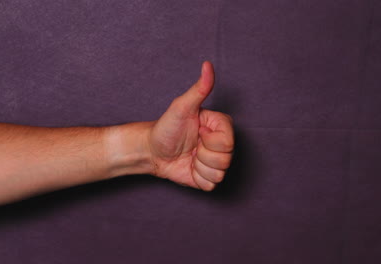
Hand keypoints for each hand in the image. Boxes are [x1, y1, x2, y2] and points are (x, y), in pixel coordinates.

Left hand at [148, 61, 233, 190]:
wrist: (152, 151)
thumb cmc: (166, 127)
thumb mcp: (181, 107)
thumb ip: (198, 88)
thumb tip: (207, 65)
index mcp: (220, 126)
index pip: (228, 141)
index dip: (209, 139)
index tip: (197, 131)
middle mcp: (222, 144)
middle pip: (226, 159)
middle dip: (203, 154)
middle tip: (192, 145)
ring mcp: (216, 162)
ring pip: (219, 173)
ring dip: (199, 166)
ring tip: (190, 156)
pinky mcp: (208, 177)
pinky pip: (211, 185)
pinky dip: (197, 178)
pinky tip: (190, 167)